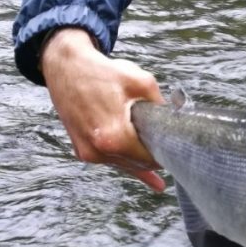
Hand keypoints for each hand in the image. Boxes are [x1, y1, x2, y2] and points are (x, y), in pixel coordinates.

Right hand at [41, 28, 165, 190]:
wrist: (66, 67)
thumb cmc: (102, 73)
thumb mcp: (141, 82)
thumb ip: (160, 105)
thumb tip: (174, 119)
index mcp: (113, 137)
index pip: (149, 159)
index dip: (165, 155)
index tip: (179, 151)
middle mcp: (98, 150)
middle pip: (138, 164)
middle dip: (155, 158)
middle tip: (175, 152)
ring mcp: (88, 152)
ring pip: (125, 164)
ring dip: (141, 160)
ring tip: (165, 166)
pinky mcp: (82, 150)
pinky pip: (112, 160)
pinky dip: (129, 161)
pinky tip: (151, 179)